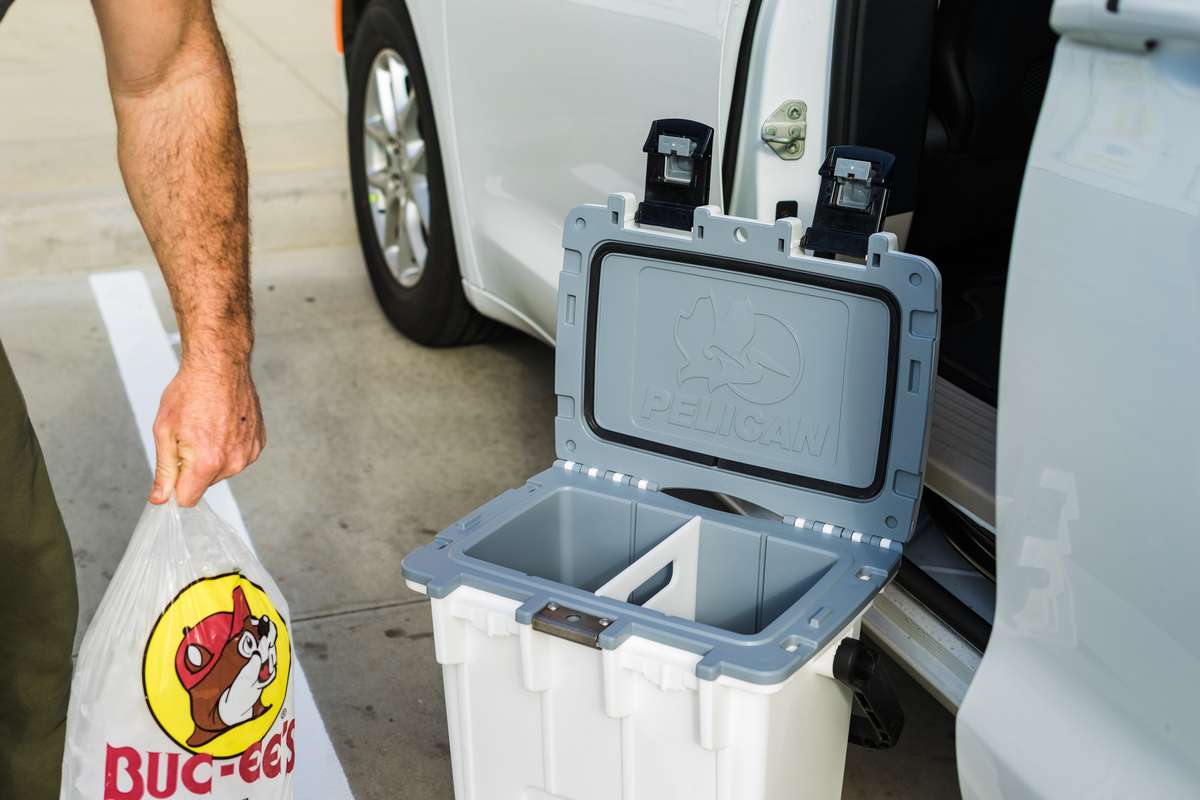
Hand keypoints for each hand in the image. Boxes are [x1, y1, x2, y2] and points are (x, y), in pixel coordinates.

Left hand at [149, 360, 265, 506]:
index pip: (187, 499)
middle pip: (205, 484)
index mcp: (207, 462)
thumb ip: (164, 470)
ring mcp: (249, 453)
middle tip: (190, 436)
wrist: (220, 366)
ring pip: (222, 471)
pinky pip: (238, 457)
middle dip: (194, 468)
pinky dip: (228, 446)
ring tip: (208, 427)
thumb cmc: (190, 392)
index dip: (175, 486)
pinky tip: (223, 424)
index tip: (173, 467)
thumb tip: (161, 499)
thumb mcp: (165, 431)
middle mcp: (233, 462)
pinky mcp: (258, 443)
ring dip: (212, 457)